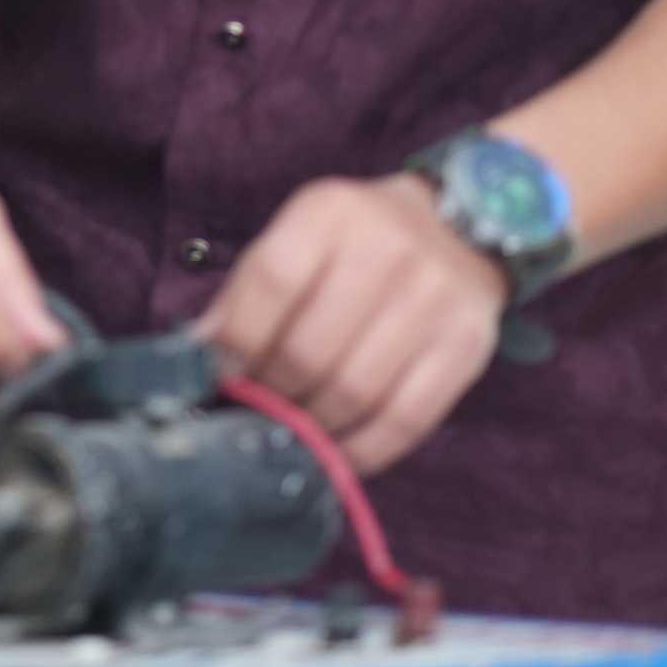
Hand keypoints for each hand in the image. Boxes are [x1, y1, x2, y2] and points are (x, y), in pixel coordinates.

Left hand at [196, 174, 504, 473]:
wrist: (457, 228)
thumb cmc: (355, 243)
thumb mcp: (300, 239)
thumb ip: (251, 293)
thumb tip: (199, 355)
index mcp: (332, 211)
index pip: (272, 281)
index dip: (239, 339)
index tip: (222, 374)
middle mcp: (389, 248)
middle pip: (311, 349)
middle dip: (273, 394)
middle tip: (257, 411)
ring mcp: (435, 298)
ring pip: (356, 392)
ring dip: (313, 428)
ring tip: (292, 433)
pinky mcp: (468, 345)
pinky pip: (406, 419)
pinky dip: (362, 449)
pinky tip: (336, 454)